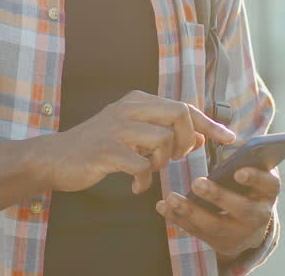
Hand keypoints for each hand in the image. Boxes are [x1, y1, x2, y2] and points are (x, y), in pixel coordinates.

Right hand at [36, 90, 235, 194]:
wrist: (54, 157)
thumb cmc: (97, 146)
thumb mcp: (133, 133)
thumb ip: (164, 130)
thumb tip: (201, 134)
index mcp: (137, 100)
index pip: (183, 106)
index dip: (210, 123)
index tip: (230, 138)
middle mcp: (128, 107)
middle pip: (179, 114)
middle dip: (186, 141)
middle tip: (176, 157)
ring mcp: (116, 128)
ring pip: (163, 140)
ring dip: (162, 162)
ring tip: (147, 169)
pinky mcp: (106, 150)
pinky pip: (142, 166)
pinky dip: (143, 179)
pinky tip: (135, 185)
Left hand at [156, 167, 279, 261]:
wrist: (247, 224)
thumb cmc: (244, 184)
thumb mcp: (250, 170)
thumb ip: (240, 156)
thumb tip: (218, 136)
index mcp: (268, 191)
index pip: (269, 184)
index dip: (255, 178)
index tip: (238, 171)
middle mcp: (258, 215)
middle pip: (241, 208)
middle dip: (218, 196)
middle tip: (196, 182)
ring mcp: (239, 232)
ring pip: (215, 225)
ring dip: (191, 211)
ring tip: (171, 197)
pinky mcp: (220, 242)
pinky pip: (197, 232)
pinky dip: (178, 219)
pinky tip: (162, 207)